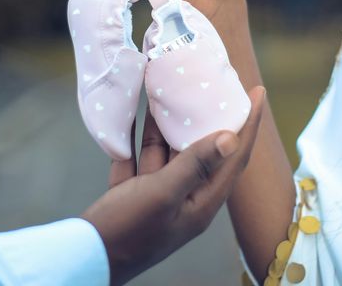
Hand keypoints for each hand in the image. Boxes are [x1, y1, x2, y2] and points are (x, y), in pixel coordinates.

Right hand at [81, 86, 265, 285]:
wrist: (84, 256)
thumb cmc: (127, 230)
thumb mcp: (162, 194)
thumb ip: (194, 164)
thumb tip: (231, 138)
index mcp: (201, 202)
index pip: (235, 158)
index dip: (249, 125)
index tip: (258, 91)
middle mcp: (184, 197)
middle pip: (204, 150)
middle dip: (208, 117)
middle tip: (213, 84)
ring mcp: (156, 194)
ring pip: (168, 149)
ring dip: (168, 121)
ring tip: (172, 87)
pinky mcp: (131, 190)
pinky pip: (139, 155)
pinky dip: (137, 133)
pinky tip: (135, 107)